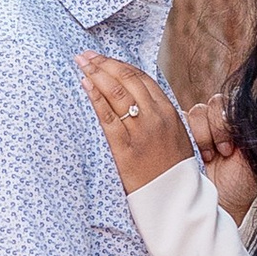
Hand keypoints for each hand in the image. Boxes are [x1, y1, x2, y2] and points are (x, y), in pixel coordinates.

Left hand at [76, 51, 192, 191]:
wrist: (175, 200)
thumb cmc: (171, 170)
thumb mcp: (174, 135)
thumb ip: (158, 115)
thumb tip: (137, 98)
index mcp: (169, 112)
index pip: (141, 78)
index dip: (119, 65)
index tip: (103, 58)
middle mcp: (156, 118)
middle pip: (127, 80)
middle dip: (104, 63)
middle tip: (85, 55)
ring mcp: (141, 132)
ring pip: (117, 94)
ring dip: (96, 73)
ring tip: (81, 63)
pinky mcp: (125, 149)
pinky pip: (108, 117)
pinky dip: (96, 97)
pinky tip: (85, 85)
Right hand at [182, 97, 256, 220]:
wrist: (218, 209)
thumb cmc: (239, 187)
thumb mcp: (253, 157)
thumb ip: (249, 131)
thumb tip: (246, 108)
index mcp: (235, 126)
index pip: (228, 105)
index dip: (225, 123)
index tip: (230, 149)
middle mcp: (215, 126)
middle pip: (210, 106)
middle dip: (214, 129)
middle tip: (219, 155)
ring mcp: (195, 132)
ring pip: (193, 113)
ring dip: (200, 135)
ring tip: (205, 159)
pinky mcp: (177, 141)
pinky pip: (175, 125)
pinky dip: (181, 138)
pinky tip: (190, 157)